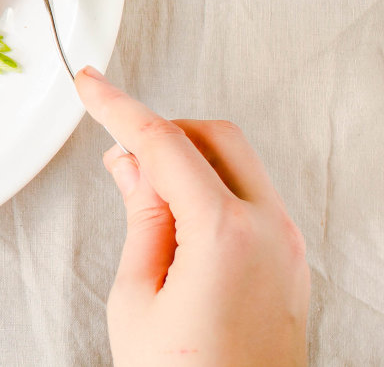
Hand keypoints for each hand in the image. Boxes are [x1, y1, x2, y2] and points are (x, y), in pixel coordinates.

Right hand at [75, 67, 307, 366]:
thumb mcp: (138, 297)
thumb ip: (141, 219)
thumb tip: (133, 166)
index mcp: (226, 234)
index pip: (164, 143)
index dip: (119, 108)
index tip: (91, 85)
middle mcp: (272, 233)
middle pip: (214, 138)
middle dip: (162, 131)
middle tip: (116, 149)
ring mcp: (290, 251)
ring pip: (238, 166)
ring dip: (189, 162)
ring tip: (140, 194)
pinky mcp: (292, 269)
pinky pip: (253, 201)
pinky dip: (213, 191)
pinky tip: (177, 218)